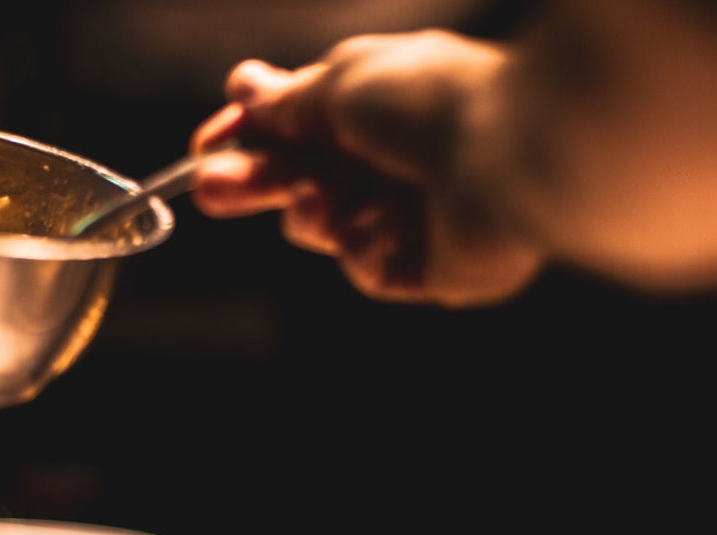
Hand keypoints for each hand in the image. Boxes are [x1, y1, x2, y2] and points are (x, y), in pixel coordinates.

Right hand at [189, 31, 543, 308]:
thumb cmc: (432, 101)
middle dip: (255, 182)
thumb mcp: (343, 83)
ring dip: (311, 215)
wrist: (512, 154)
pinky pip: (369, 267)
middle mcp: (394, 160)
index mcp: (378, 106)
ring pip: (327, 227)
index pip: (298, 126)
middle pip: (302, 179)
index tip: (203, 148)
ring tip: (317, 200)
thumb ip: (289, 99)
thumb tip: (244, 90)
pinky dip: (366, 247)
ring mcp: (412, 215)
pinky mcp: (431, 269)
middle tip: (207, 189)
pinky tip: (383, 226)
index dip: (248, 137)